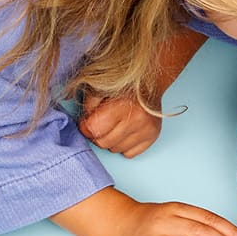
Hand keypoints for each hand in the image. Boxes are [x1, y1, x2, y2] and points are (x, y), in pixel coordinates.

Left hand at [77, 28, 202, 156]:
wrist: (149, 81)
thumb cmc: (122, 85)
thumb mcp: (99, 88)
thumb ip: (87, 105)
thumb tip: (84, 126)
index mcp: (122, 106)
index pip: (94, 130)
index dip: (86, 126)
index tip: (87, 121)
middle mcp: (137, 120)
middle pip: (103, 143)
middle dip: (97, 135)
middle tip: (100, 123)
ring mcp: (147, 130)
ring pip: (115, 150)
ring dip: (111, 140)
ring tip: (115, 125)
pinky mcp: (153, 137)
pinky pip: (129, 154)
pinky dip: (124, 145)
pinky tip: (126, 131)